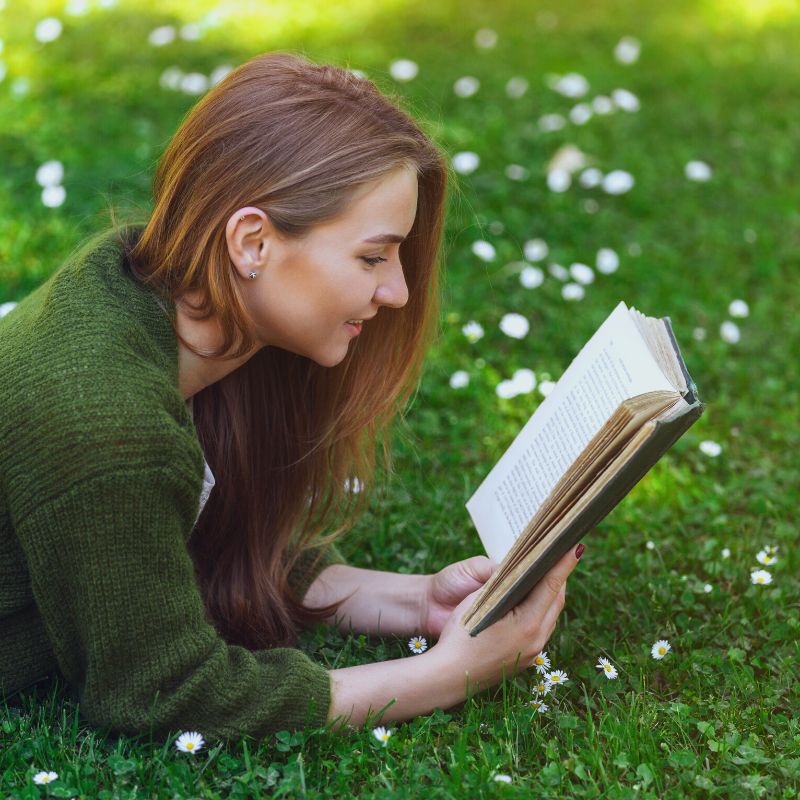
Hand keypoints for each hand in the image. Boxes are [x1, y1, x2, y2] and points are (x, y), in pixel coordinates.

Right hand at [425, 544, 582, 695]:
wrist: (448, 676)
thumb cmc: (460, 635)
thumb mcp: (479, 601)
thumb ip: (501, 584)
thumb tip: (518, 570)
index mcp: (528, 624)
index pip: (552, 586)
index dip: (564, 564)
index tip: (575, 547)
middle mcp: (536, 640)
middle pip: (556, 602)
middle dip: (559, 578)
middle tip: (558, 556)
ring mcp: (533, 653)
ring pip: (550, 616)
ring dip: (550, 595)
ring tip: (547, 575)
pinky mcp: (525, 659)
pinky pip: (541, 629)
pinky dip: (540, 611)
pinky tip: (531, 602)